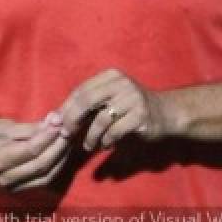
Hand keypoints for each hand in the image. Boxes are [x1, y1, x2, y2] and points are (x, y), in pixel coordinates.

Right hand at [0, 113, 70, 192]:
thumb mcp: (9, 126)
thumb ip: (33, 127)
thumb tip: (56, 121)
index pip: (31, 150)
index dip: (49, 136)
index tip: (61, 122)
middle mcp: (5, 178)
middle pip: (41, 164)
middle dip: (59, 147)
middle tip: (70, 131)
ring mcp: (12, 188)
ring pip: (46, 175)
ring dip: (61, 158)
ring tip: (69, 141)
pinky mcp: (19, 191)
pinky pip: (43, 181)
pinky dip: (56, 167)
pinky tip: (62, 154)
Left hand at [56, 69, 178, 150]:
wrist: (166, 114)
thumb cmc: (131, 108)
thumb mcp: (110, 99)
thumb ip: (88, 105)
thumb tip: (55, 118)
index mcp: (111, 76)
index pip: (81, 90)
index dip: (66, 108)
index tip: (57, 124)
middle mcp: (122, 83)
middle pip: (86, 100)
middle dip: (72, 119)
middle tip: (67, 134)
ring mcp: (133, 98)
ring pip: (100, 119)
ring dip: (90, 136)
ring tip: (88, 145)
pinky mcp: (140, 116)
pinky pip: (114, 131)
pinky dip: (105, 141)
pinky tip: (105, 145)